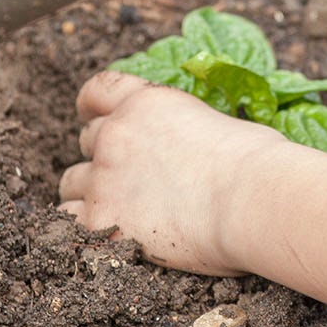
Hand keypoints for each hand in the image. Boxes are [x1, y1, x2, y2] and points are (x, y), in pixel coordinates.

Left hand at [58, 70, 268, 274]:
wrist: (250, 199)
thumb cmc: (257, 163)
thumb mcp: (222, 123)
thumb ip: (193, 128)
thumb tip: (202, 143)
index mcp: (146, 101)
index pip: (97, 91)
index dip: (91, 107)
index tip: (93, 117)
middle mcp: (117, 132)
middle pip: (88, 140)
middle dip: (103, 157)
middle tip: (130, 180)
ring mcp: (103, 176)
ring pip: (72, 181)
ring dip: (90, 193)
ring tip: (121, 211)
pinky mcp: (101, 218)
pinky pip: (68, 221)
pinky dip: (82, 227)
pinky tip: (105, 236)